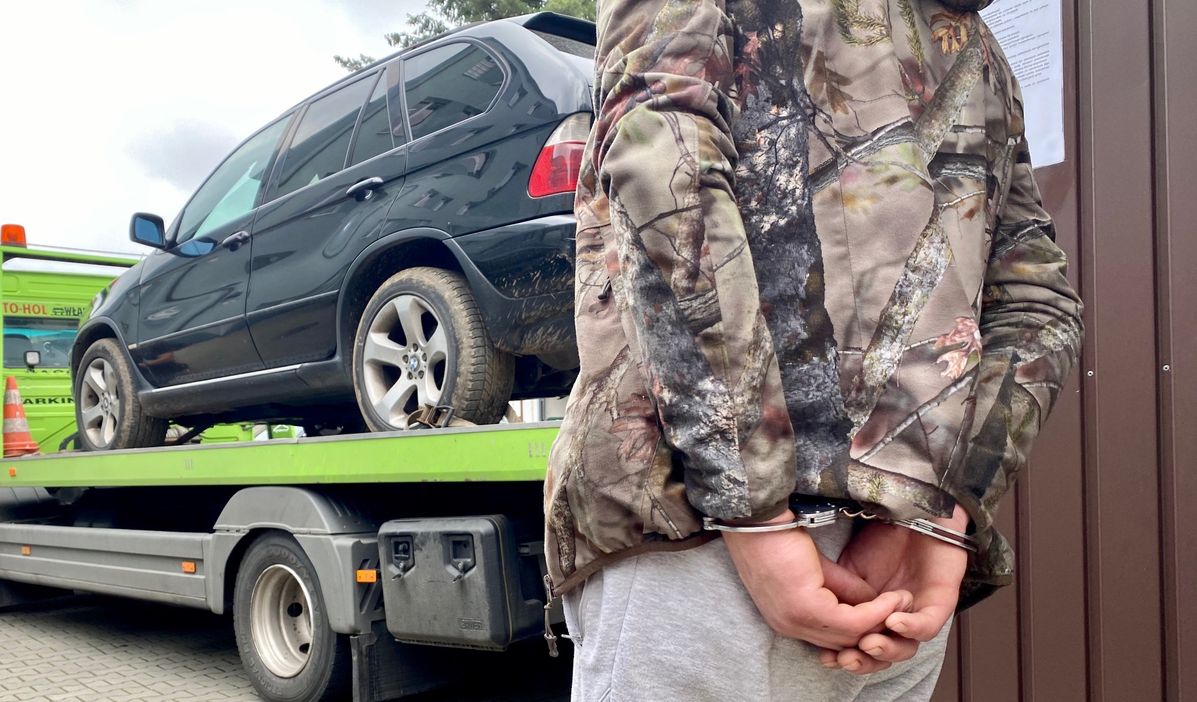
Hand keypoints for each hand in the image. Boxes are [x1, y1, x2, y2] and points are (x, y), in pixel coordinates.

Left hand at [723, 510, 914, 650]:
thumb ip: (843, 589)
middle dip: (880, 629)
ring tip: (902, 602)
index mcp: (788, 620)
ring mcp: (796, 620)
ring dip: (884, 620)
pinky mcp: (806, 607)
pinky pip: (854, 621)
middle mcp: (790, 627)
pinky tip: (892, 598)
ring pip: (854, 635)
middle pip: (847, 643)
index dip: (865, 629)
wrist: (755, 518)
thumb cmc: (776, 537)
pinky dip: (878, 612)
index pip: (834, 639)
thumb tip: (874, 604)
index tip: (888, 612)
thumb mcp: (818, 569)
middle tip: (904, 609)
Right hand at [820, 505, 969, 673]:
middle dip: (864, 660)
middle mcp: (898, 620)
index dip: (844, 655)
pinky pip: (928, 626)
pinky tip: (894, 622)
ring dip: (886, 648)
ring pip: (906, 647)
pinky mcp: (941, 603)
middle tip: (846, 657)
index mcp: (875, 615)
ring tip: (868, 642)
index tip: (826, 657)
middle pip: (883, 655)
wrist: (911, 510)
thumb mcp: (849, 567)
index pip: (861, 646)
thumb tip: (830, 619)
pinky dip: (911, 627)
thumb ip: (841, 593)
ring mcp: (920, 613)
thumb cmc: (881, 539)